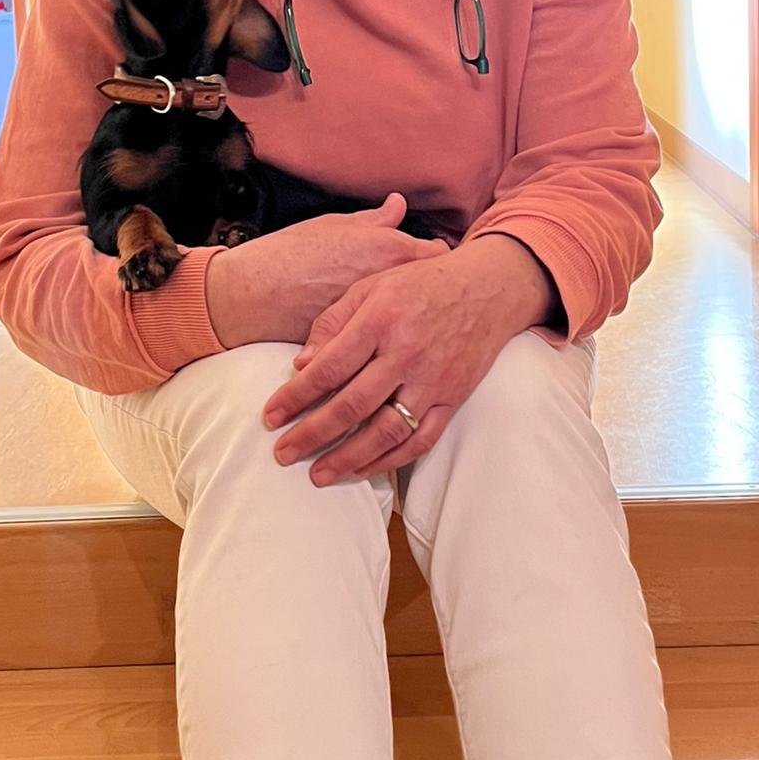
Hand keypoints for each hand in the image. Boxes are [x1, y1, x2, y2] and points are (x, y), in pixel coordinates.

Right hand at [205, 192, 450, 347]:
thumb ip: (375, 220)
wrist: (254, 296)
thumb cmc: (292, 253)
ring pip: (414, 322)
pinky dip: (389, 341)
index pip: (440, 256)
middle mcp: (395, 288)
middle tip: (422, 293)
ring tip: (407, 320)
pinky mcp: (365, 347)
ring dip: (412, 321)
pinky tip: (381, 338)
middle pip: (434, 292)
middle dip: (430, 294)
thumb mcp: (335, 225)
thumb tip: (398, 205)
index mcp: (391, 251)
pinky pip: (389, 344)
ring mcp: (383, 320)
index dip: (437, 258)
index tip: (432, 261)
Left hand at [261, 235, 555, 485]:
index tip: (270, 417)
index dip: (295, 396)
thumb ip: (333, 321)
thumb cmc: (422, 283)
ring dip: (348, 458)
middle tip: (283, 454)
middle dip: (312, 434)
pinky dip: (390, 460)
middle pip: (351, 405)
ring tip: (317, 475)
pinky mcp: (452, 398)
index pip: (328, 367)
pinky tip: (364, 470)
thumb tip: (301, 364)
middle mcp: (405, 353)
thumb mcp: (372, 285)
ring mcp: (432, 380)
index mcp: (380, 320)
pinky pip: (420, 439)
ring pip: (385, 430)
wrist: (488, 288)